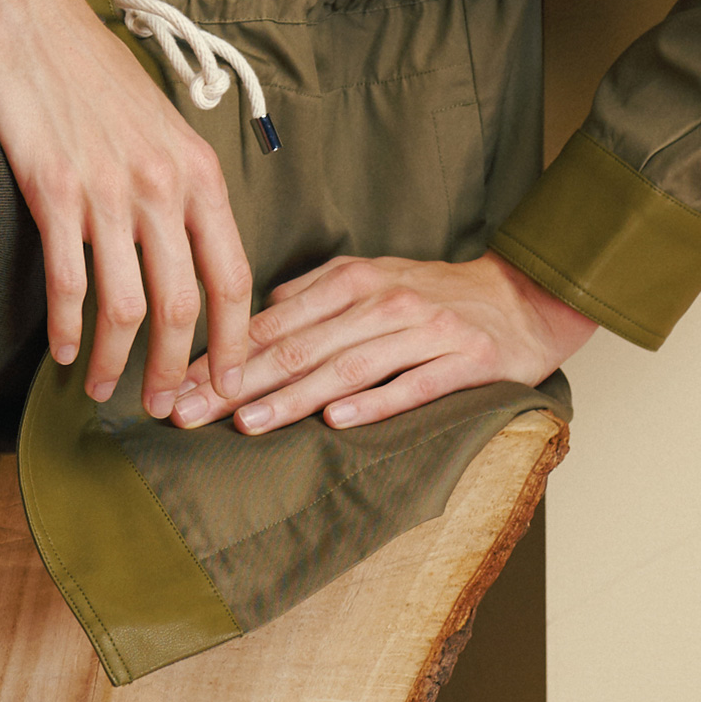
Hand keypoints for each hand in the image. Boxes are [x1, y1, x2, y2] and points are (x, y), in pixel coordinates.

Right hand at [0, 0, 252, 412]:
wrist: (30, 26)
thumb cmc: (95, 75)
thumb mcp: (163, 126)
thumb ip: (183, 187)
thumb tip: (192, 251)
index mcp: (199, 172)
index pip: (234, 274)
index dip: (234, 339)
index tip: (229, 381)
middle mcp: (161, 186)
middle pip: (184, 304)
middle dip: (177, 369)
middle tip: (167, 408)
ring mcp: (108, 191)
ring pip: (126, 306)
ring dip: (118, 361)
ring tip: (106, 389)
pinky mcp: (54, 192)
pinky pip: (69, 283)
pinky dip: (68, 329)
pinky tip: (65, 352)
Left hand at [154, 246, 595, 437]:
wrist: (524, 297)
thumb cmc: (436, 295)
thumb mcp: (372, 278)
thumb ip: (314, 295)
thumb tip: (258, 312)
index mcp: (351, 281)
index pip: (272, 322)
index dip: (222, 355)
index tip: (176, 384)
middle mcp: (382, 301)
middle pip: (298, 345)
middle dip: (238, 381)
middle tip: (189, 413)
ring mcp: (424, 328)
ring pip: (347, 365)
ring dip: (293, 396)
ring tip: (249, 422)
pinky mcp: (465, 359)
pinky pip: (414, 384)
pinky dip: (375, 401)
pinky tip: (338, 421)